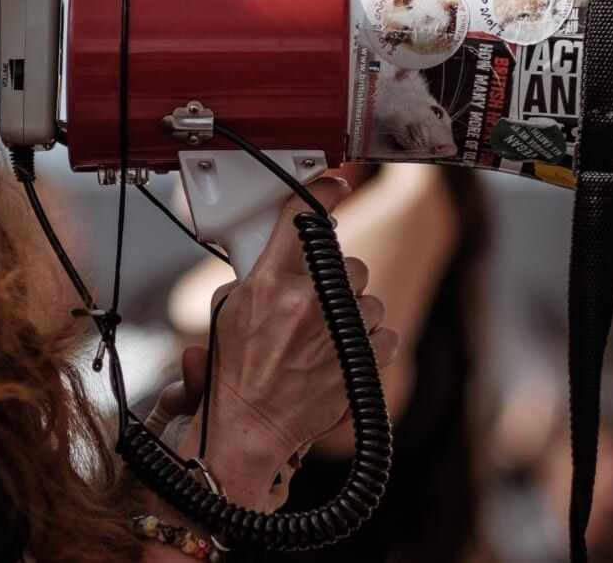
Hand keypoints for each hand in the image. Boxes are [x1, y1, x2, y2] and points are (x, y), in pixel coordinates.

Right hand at [168, 178, 399, 508]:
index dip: (323, 192)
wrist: (250, 427)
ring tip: (325, 334)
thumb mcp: (228, 311)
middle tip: (314, 299)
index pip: (303, 217)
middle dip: (335, 277)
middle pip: (346, 261)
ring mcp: (337, 332)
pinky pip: (384, 333)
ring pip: (368, 298)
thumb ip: (256, 274)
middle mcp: (307, 301)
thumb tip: (279, 252)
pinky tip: (343, 352)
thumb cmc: (235, 375)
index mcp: (269, 282)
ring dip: (351, 312)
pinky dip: (369, 342)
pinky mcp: (359, 361)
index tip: (334, 185)